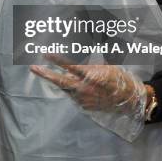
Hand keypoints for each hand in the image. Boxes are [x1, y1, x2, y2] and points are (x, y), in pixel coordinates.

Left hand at [30, 57, 146, 114]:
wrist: (129, 101)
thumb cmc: (118, 79)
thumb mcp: (105, 66)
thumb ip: (88, 65)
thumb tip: (73, 63)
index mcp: (91, 76)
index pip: (70, 66)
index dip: (57, 60)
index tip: (45, 54)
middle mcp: (85, 89)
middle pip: (61, 81)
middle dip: (46, 74)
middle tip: (33, 68)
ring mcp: (83, 99)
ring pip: (65, 88)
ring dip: (59, 80)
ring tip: (51, 72)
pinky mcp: (83, 106)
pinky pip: (73, 94)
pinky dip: (71, 88)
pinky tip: (75, 84)